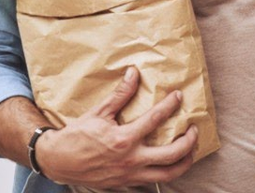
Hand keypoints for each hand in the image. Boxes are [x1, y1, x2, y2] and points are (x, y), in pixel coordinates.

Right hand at [37, 67, 198, 186]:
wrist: (60, 161)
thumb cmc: (78, 135)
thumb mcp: (98, 112)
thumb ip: (120, 94)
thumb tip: (133, 73)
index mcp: (124, 139)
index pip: (155, 119)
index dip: (170, 105)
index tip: (179, 96)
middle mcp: (131, 160)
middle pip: (172, 154)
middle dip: (189, 141)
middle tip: (194, 129)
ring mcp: (130, 175)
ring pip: (168, 174)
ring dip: (184, 162)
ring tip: (191, 150)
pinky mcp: (126, 184)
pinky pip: (153, 182)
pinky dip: (166, 173)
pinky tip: (170, 164)